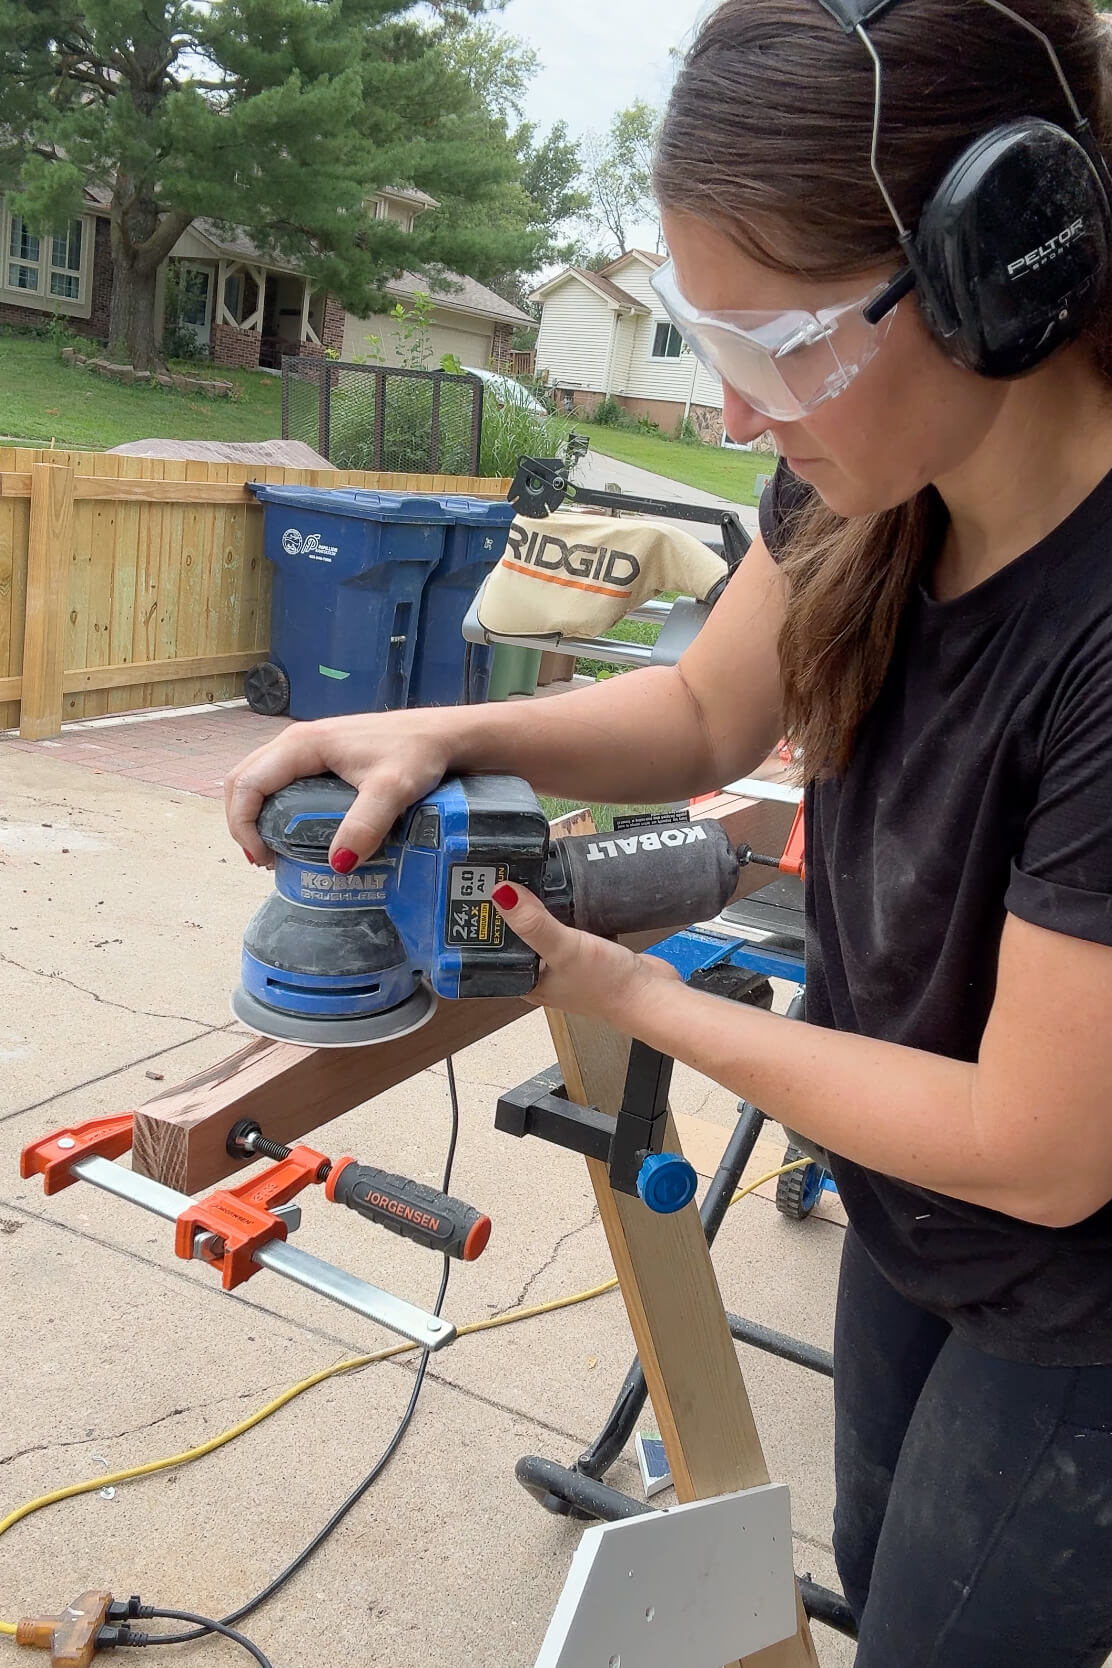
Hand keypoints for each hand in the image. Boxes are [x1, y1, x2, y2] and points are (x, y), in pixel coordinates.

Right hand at [225, 712, 453, 867]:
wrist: (444, 735)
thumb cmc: (418, 754)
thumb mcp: (392, 790)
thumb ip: (365, 825)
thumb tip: (337, 865)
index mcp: (303, 744)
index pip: (248, 783)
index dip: (242, 824)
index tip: (262, 857)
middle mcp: (297, 741)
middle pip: (244, 779)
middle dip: (242, 822)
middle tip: (264, 859)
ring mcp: (308, 746)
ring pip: (259, 778)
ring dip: (254, 814)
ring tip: (273, 849)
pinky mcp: (321, 755)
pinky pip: (280, 779)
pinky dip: (272, 805)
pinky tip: (291, 830)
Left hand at [493, 883, 680, 1027]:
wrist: (652, 994)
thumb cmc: (605, 983)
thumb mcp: (563, 950)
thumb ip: (533, 923)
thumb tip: (500, 892)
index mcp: (525, 980)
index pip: (493, 947)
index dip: (484, 920)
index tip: (474, 888)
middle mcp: (540, 972)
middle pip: (516, 933)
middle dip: (510, 906)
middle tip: (499, 870)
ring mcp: (563, 961)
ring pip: (541, 926)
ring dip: (536, 904)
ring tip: (524, 872)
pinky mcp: (584, 949)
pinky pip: (565, 923)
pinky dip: (561, 907)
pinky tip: (559, 888)